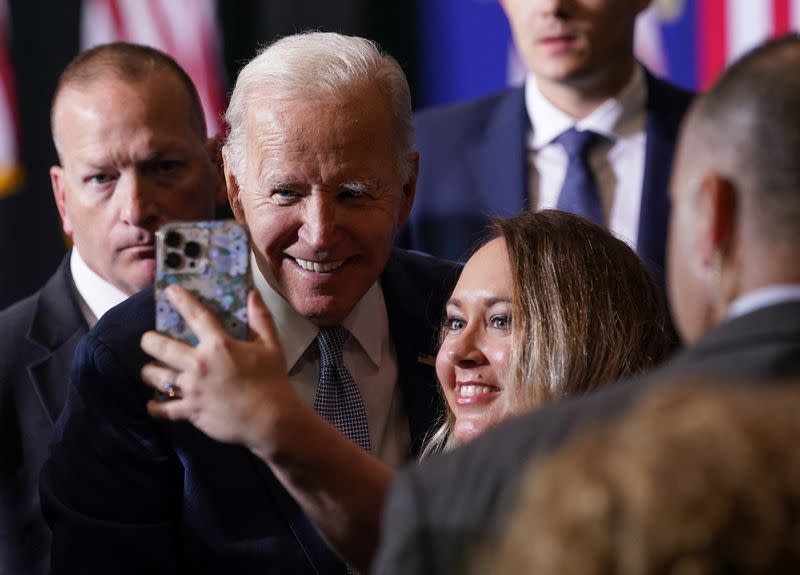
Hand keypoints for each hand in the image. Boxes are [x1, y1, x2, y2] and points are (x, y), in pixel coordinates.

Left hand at [140, 285, 302, 450]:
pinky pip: (164, 409)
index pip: (195, 315)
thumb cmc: (272, 381)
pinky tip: (152, 404)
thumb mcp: (271, 346)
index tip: (169, 291)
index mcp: (218, 345)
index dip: (181, 300)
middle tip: (148, 340)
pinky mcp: (191, 411)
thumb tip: (253, 294)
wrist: (270, 420)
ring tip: (150, 370)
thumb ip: (260, 319)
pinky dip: (155, 407)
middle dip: (149, 341)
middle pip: (160, 347)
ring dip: (150, 371)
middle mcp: (199, 364)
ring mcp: (192, 389)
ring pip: (156, 376)